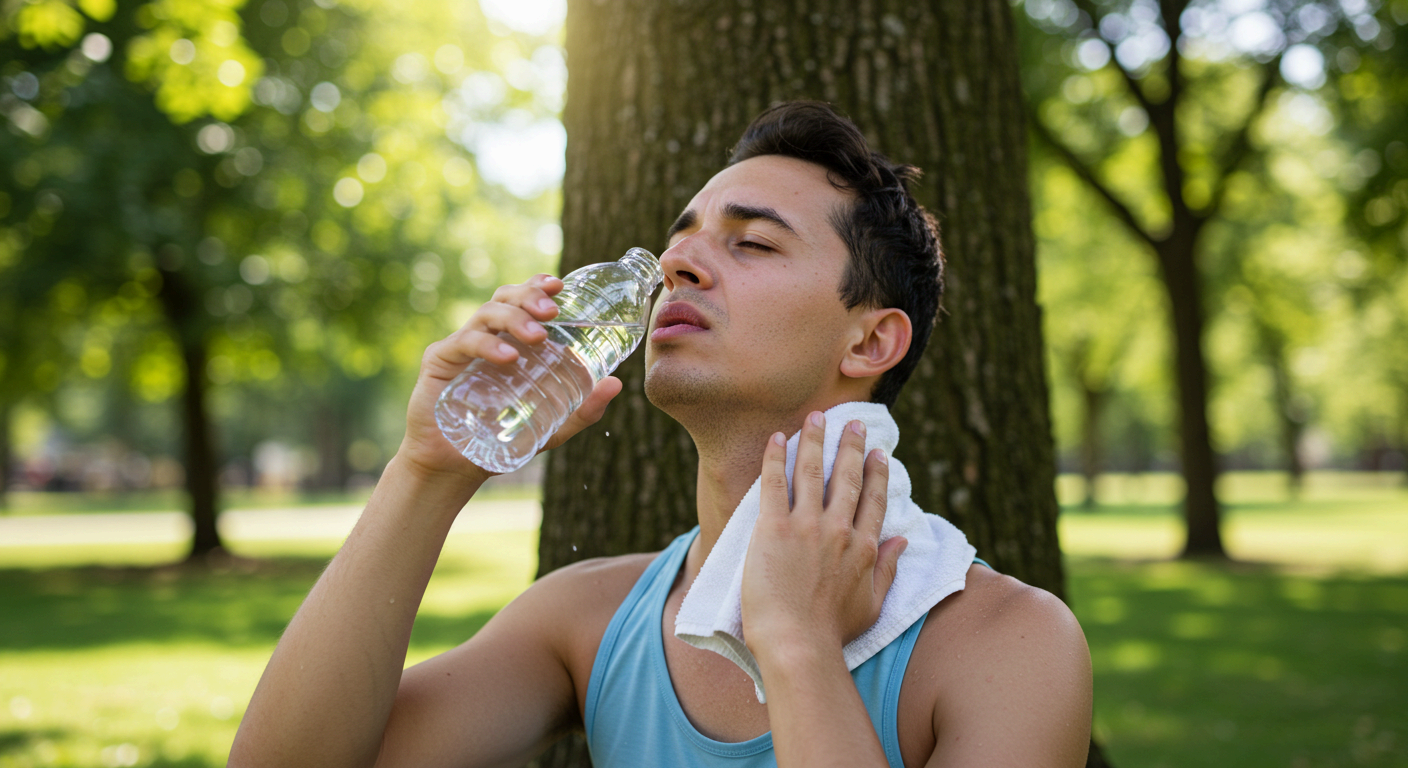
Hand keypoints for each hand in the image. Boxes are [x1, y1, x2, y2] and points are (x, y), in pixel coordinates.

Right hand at [397, 274, 622, 483]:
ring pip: (488, 313)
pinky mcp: (440, 360)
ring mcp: (462, 345)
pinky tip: (508, 357)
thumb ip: (583, 409)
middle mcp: (487, 336)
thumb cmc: (503, 440)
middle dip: (530, 296)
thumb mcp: (551, 427)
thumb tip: (617, 384)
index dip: (539, 285)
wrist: (456, 467)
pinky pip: (464, 341)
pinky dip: (487, 344)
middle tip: (553, 312)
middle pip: (506, 297)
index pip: (523, 301)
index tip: (560, 285)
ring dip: (516, 319)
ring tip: (538, 336)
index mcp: (511, 341)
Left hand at [740, 412, 906, 661]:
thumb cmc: (832, 633)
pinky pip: (774, 483)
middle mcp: (838, 530)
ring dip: (815, 440)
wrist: (798, 644)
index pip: (873, 500)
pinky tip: (778, 437)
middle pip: (847, 478)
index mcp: (863, 548)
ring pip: (811, 471)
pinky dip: (775, 457)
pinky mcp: (773, 528)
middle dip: (851, 447)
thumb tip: (903, 541)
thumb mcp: (872, 605)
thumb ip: (888, 570)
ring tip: (816, 418)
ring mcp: (806, 526)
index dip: (876, 473)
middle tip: (853, 423)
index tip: (878, 453)